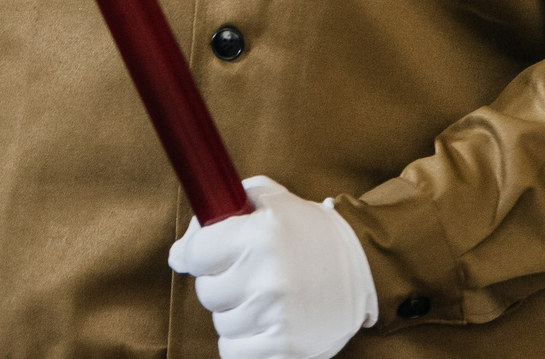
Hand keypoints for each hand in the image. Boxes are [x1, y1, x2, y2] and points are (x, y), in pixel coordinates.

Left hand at [167, 176, 377, 358]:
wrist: (365, 268)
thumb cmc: (310, 232)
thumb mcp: (272, 201)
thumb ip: (222, 210)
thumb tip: (178, 254)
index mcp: (261, 235)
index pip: (195, 253)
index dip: (196, 253)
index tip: (203, 255)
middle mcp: (266, 276)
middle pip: (206, 291)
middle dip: (221, 281)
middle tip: (248, 273)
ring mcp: (276, 316)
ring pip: (220, 322)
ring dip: (235, 311)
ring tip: (265, 296)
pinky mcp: (285, 348)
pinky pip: (233, 351)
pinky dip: (244, 340)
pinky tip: (265, 322)